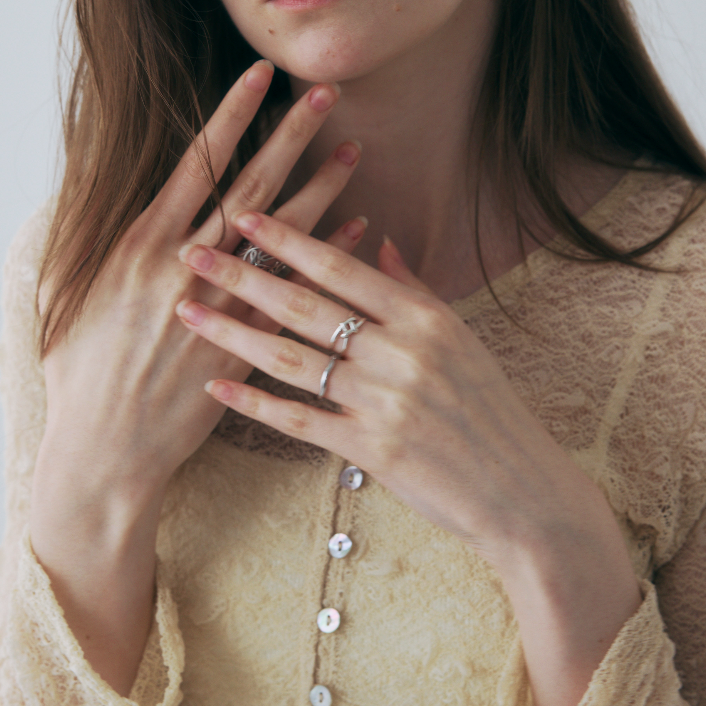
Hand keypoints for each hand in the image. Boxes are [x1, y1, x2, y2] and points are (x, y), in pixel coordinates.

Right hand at [35, 64, 365, 511]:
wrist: (104, 450)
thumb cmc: (77, 373)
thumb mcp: (64, 291)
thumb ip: (86, 235)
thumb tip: (94, 188)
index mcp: (140, 246)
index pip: (196, 163)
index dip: (231, 115)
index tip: (259, 75)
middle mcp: (186, 269)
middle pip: (251, 188)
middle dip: (289, 137)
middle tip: (325, 94)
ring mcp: (222, 307)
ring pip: (283, 236)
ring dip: (322, 189)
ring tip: (354, 150)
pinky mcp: (246, 345)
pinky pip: (298, 288)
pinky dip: (327, 256)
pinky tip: (357, 227)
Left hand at [175, 210, 614, 572]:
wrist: (520, 490)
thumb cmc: (487, 410)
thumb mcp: (460, 339)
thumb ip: (413, 291)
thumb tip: (379, 240)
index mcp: (424, 319)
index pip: (342, 269)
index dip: (288, 239)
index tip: (242, 215)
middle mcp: (402, 354)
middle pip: (306, 307)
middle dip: (242, 275)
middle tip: (190, 252)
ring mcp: (385, 402)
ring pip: (292, 359)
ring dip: (232, 334)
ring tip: (186, 313)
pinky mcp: (372, 449)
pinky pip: (300, 419)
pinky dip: (254, 403)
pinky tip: (215, 387)